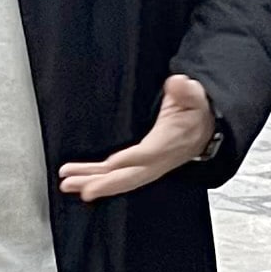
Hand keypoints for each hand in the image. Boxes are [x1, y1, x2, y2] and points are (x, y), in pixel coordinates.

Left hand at [57, 75, 216, 203]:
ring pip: (118, 180)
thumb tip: (178, 83)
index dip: (131, 159)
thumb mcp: (194, 97)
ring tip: (68, 183)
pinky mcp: (136, 166)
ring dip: (92, 182)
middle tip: (82, 188)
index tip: (111, 163)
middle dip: (105, 184)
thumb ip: (186, 91)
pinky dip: (95, 178)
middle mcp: (156, 161)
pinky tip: (76, 178)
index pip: (149, 154)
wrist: (203, 130)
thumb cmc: (194, 113)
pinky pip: (114, 176)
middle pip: (129, 177)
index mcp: (169, 143)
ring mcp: (145, 166)